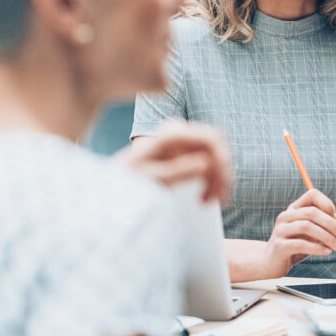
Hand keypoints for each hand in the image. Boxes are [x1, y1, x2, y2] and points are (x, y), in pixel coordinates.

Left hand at [115, 121, 231, 203]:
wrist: (112, 183)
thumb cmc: (127, 181)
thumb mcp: (151, 179)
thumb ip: (178, 170)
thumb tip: (206, 164)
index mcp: (172, 134)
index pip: (212, 139)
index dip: (223, 160)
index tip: (223, 183)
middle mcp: (182, 134)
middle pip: (217, 149)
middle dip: (222, 173)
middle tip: (218, 199)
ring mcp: (185, 143)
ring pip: (216, 158)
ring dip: (218, 180)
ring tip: (208, 201)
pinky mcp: (186, 155)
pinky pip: (209, 165)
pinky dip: (211, 181)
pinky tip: (204, 197)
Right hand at [261, 189, 335, 277]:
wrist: (271, 262)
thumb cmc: (295, 245)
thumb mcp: (309, 232)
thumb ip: (321, 224)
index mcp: (294, 209)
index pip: (312, 194)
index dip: (327, 204)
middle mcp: (286, 216)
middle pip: (312, 212)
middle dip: (333, 225)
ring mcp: (281, 230)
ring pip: (307, 226)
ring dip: (327, 237)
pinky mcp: (279, 246)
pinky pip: (300, 244)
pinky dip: (317, 248)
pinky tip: (326, 252)